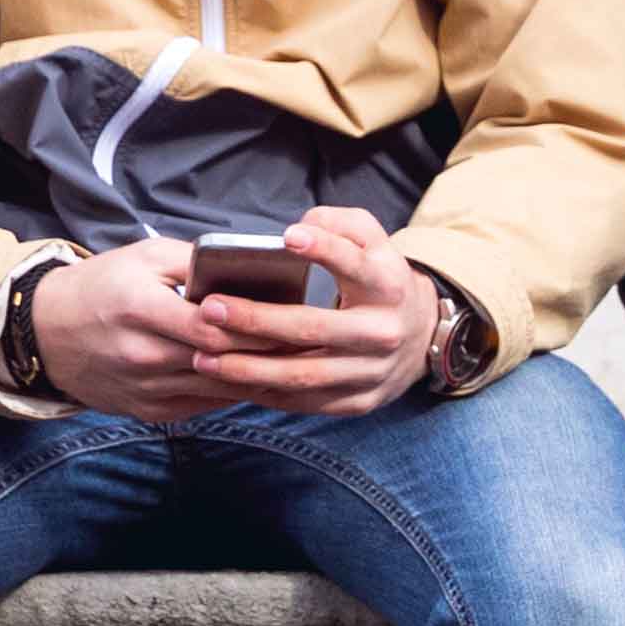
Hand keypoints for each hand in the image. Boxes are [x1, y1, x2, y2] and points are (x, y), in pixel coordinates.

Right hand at [30, 215, 429, 426]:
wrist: (45, 336)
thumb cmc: (100, 287)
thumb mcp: (142, 257)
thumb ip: (194, 262)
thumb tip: (246, 266)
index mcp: (141, 310)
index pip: (214, 326)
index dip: (259, 326)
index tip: (297, 317)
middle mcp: (144, 356)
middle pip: (224, 361)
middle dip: (272, 353)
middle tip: (317, 342)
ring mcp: (147, 391)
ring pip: (221, 389)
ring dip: (262, 378)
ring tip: (302, 362)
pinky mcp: (151, 413)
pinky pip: (206, 406)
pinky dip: (237, 393)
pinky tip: (266, 380)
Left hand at [183, 204, 436, 420]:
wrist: (420, 337)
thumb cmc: (379, 280)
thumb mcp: (374, 242)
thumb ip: (341, 223)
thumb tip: (302, 227)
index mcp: (388, 286)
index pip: (355, 265)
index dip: (324, 250)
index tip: (288, 237)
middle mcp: (382, 332)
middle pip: (313, 329)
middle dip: (257, 321)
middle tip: (210, 310)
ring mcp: (371, 372)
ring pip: (303, 376)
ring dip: (249, 369)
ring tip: (204, 357)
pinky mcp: (358, 402)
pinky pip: (304, 402)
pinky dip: (263, 393)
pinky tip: (228, 381)